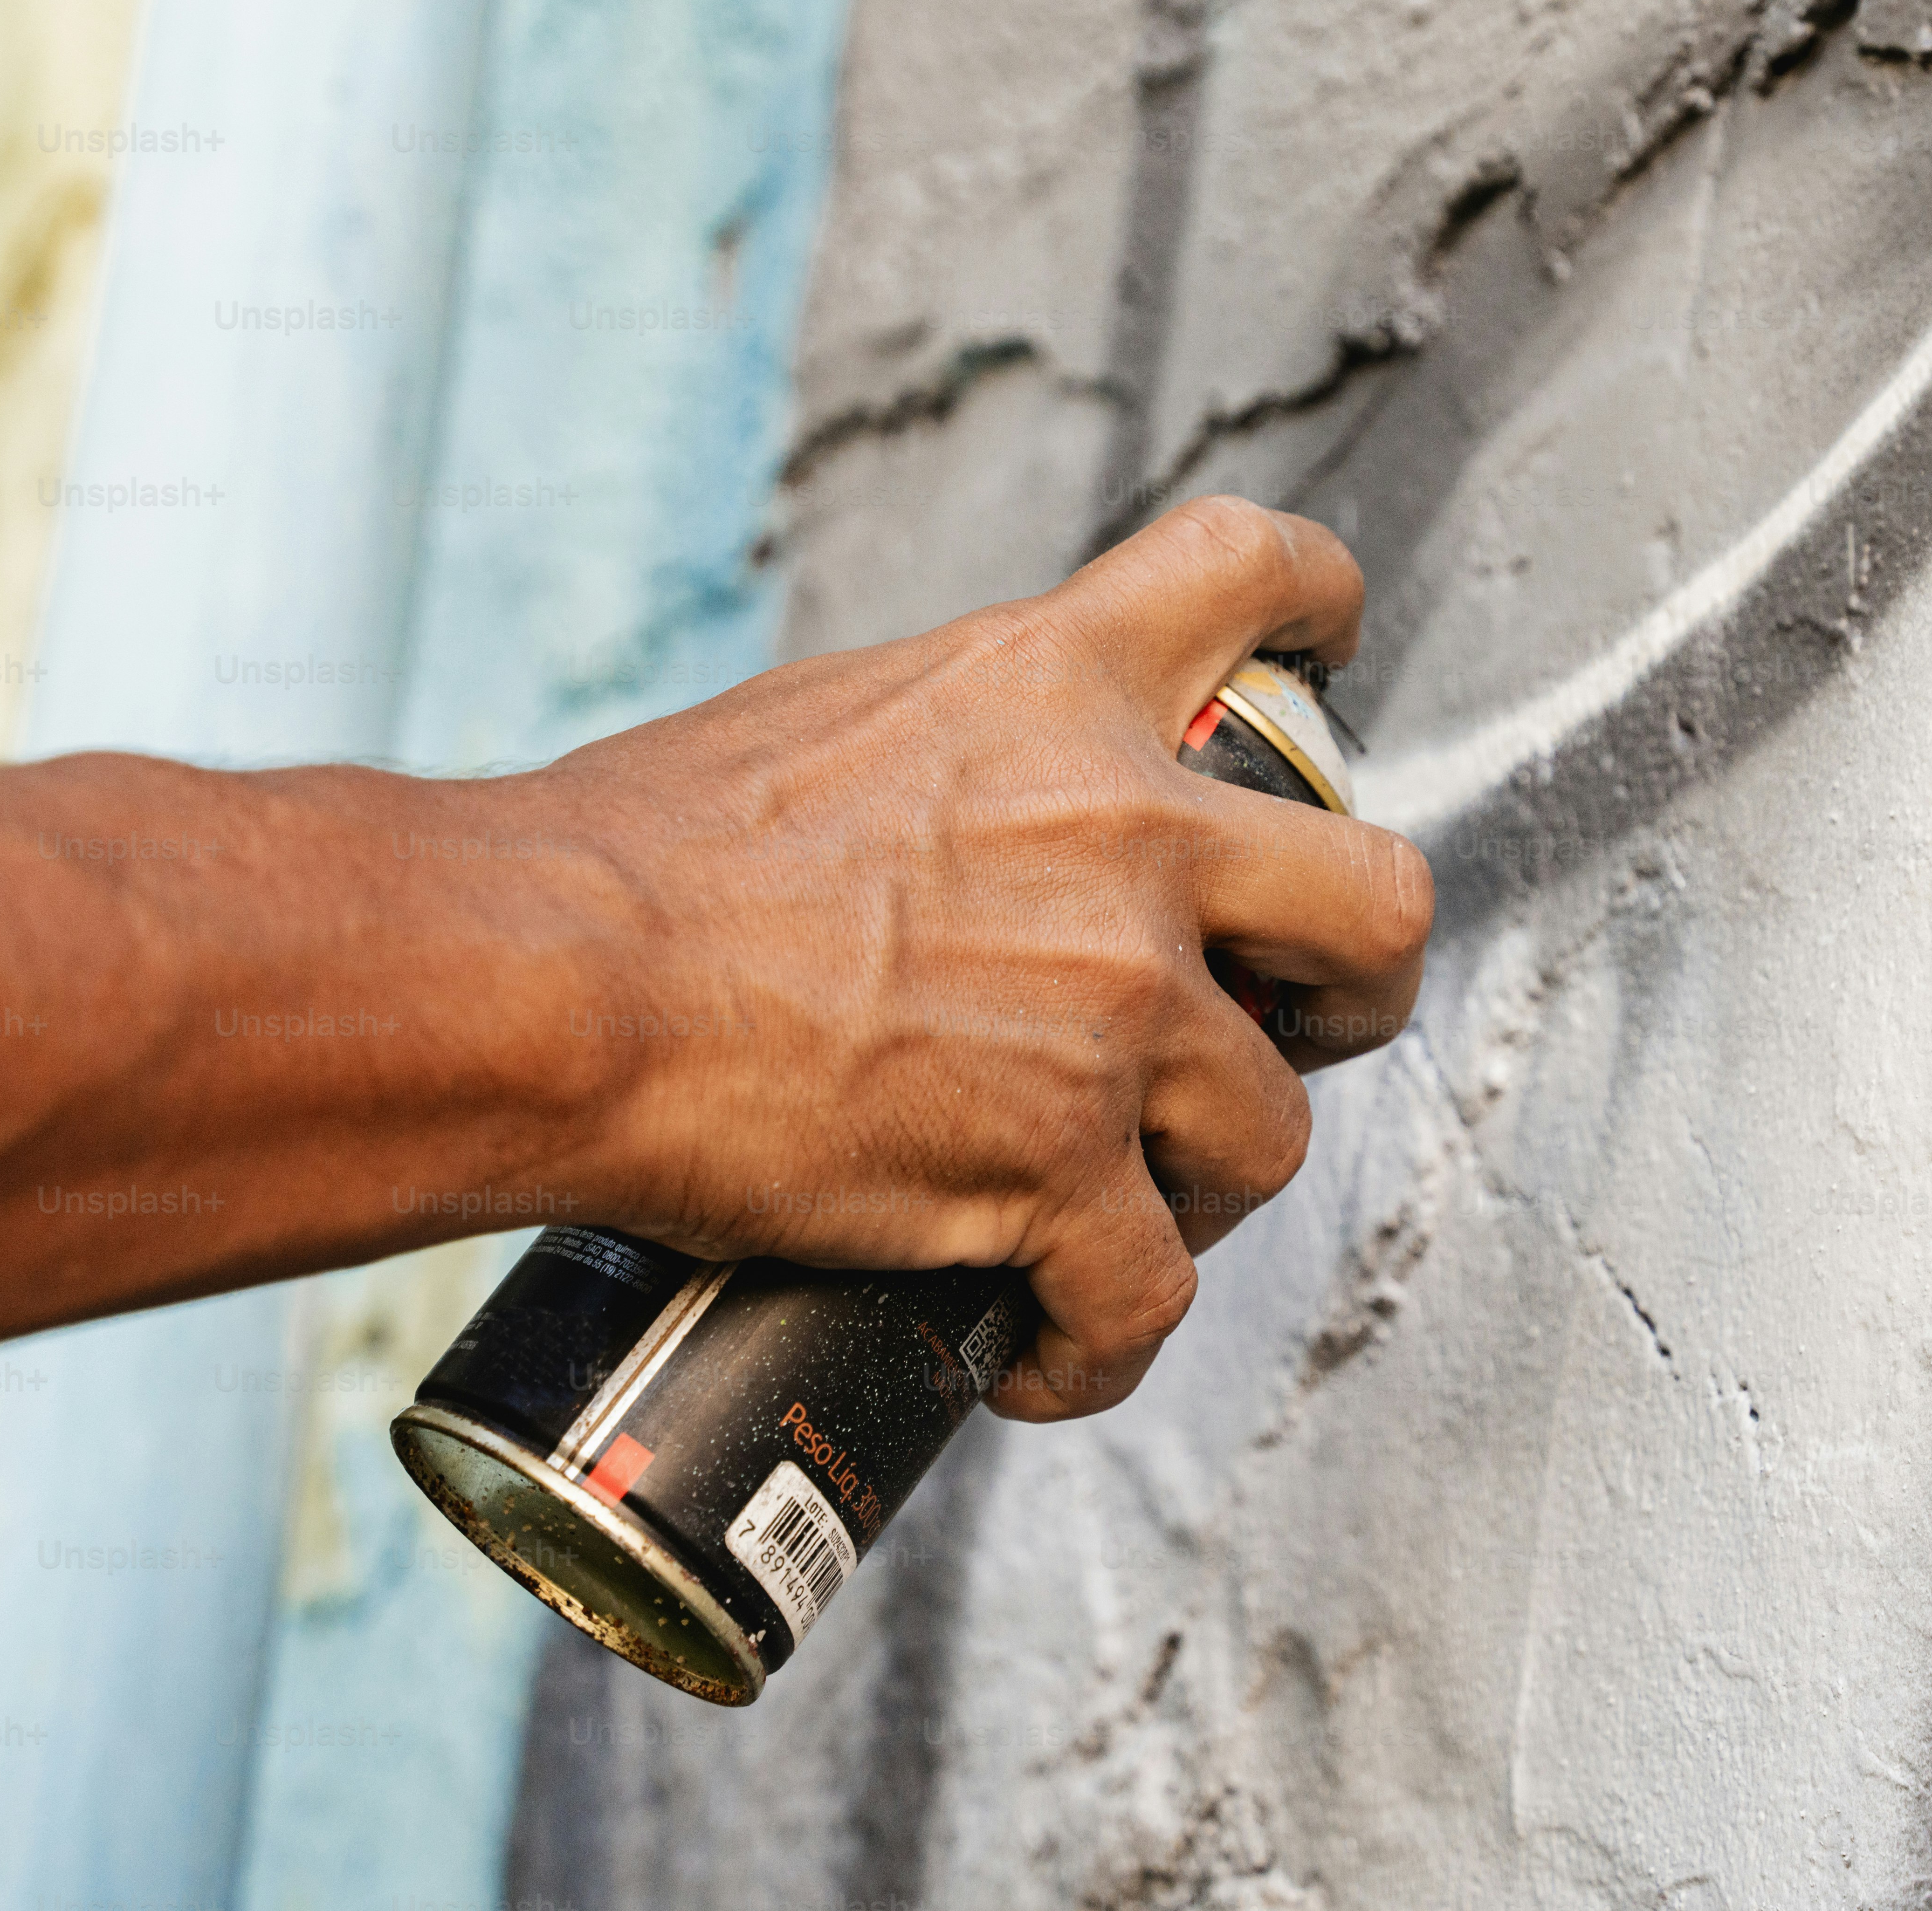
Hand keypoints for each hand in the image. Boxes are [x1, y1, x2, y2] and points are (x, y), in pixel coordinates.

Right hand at [529, 498, 1431, 1419]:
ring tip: (1112, 1213)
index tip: (1330, 654)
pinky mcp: (1058, 1171)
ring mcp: (1112, 1013)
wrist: (556, 982)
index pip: (1256, 575)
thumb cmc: (641, 859)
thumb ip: (959, 746)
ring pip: (1270, 1131)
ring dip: (1204, 1184)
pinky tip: (1039, 1355)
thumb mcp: (835, 722)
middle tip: (1289, 1020)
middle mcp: (1124, 839)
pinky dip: (1100, 1344)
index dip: (1322, 606)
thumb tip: (975, 801)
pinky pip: (1147, 1296)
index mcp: (1058, 690)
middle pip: (1375, 901)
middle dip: (1354, 982)